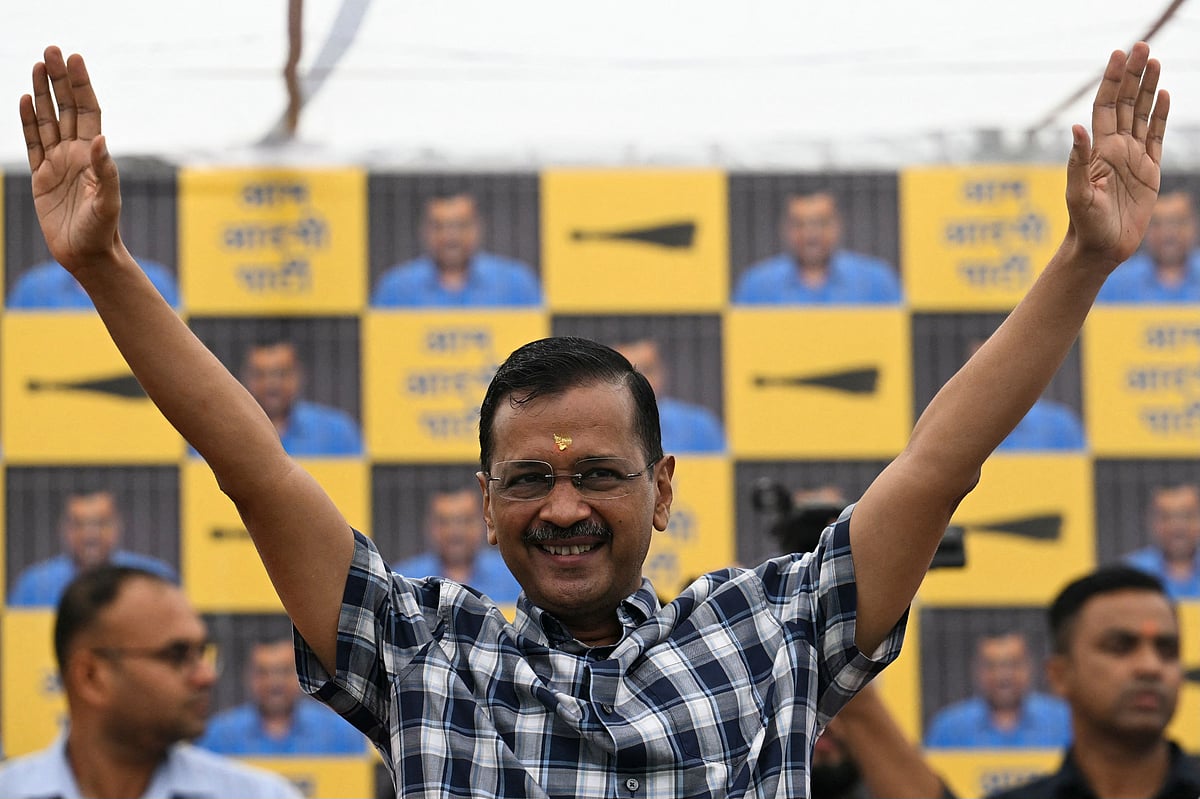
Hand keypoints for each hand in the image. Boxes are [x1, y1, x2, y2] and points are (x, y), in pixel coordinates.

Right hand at [19, 46, 123, 273]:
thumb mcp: (107, 202)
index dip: (82, 85)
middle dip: (60, 79)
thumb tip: (99, 139)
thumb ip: (105, 171)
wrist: (87, 255)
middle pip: (67, 108)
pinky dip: (28, 121)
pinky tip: (24, 100)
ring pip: (48, 120)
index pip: (89, 111)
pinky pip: (33, 142)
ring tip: (38, 65)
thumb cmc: (103, 230)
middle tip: (52, 49)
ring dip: (42, 93)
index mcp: (94, 155)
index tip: (75, 59)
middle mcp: (77, 154)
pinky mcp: (41, 176)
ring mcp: (58, 163)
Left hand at [1066, 42, 1168, 267]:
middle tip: (1141, 46)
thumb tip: (1076, 127)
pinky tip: (1164, 94)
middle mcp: (1114, 148)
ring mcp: (1132, 157)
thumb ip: (1077, 161)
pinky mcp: (1148, 170)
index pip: (1105, 106)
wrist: (1101, 248)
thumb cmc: (1084, 225)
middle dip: (1132, 75)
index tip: (1118, 55)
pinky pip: (1156, 136)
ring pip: (1142, 114)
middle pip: (1126, 103)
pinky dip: (1161, 114)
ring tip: (1154, 61)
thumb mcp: (1077, 194)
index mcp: (1097, 150)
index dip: (1112, 81)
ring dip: (1148, 87)